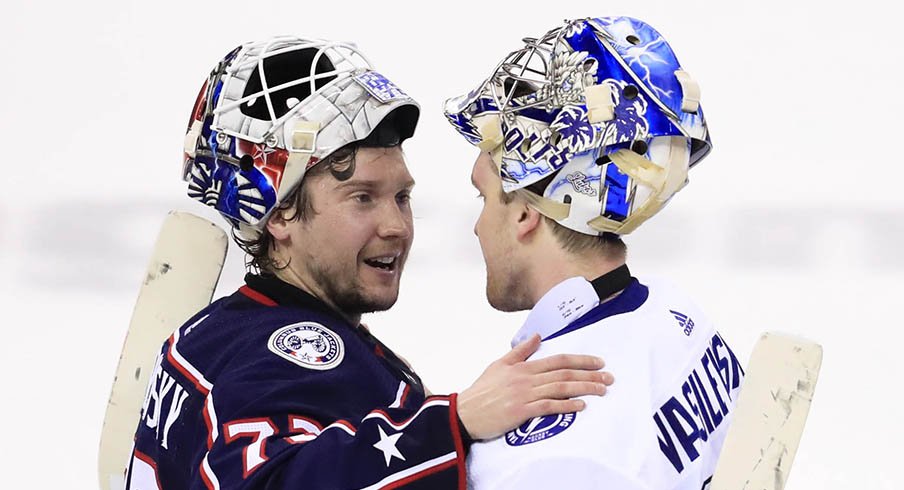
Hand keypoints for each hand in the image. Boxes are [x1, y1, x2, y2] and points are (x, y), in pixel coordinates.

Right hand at [457, 334, 613, 439]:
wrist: (464, 413)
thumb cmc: (481, 391)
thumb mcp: (498, 365)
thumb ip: (520, 351)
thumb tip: (536, 335)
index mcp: (522, 366)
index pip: (557, 359)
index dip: (580, 359)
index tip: (598, 362)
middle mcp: (526, 378)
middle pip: (564, 373)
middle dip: (589, 374)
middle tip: (609, 378)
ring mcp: (524, 395)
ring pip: (560, 388)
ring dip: (584, 389)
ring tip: (601, 390)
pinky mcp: (521, 412)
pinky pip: (548, 407)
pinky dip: (566, 405)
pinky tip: (581, 406)